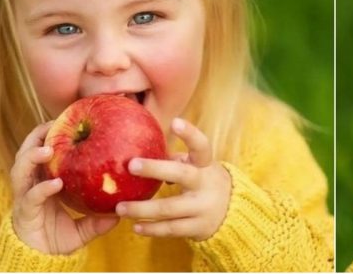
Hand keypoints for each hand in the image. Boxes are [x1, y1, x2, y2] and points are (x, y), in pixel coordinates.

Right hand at [11, 121, 119, 254]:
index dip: (54, 134)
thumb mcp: (85, 227)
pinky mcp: (24, 211)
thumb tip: (123, 211)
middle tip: (53, 123)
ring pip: (21, 170)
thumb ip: (100, 219)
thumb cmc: (58, 237)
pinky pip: (31, 196)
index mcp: (45, 180)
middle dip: (37, 135)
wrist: (38, 259)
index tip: (69, 118)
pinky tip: (56, 183)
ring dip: (33, 156)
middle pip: (27, 152)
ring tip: (48, 149)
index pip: (46, 151)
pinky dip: (43, 188)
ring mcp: (25, 196)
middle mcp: (32, 184)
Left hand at [115, 118, 231, 240]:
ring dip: (142, 209)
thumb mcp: (198, 167)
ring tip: (120, 207)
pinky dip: (151, 229)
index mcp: (205, 164)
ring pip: (169, 208)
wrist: (232, 212)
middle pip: (181, 174)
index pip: (201, 146)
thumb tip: (142, 149)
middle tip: (131, 165)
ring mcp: (203, 207)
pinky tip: (136, 227)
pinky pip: (171, 229)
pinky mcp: (198, 228)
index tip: (175, 122)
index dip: (190, 134)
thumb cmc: (203, 181)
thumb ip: (177, 158)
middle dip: (155, 169)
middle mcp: (206, 184)